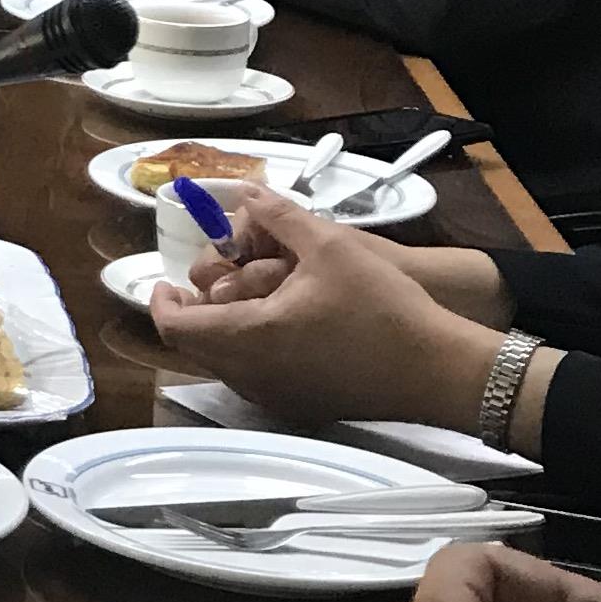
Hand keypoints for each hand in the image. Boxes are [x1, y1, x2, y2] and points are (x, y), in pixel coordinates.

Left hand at [146, 185, 503, 429]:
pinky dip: (249, 352)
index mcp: (250, 338)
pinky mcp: (302, 408)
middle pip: (195, 349)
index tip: (166, 281)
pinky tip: (277, 326)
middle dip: (193, 311)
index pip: (175, 327)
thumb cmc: (384, 307)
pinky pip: (255, 381)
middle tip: (206, 283)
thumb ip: (278, 216)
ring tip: (242, 298)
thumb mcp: (329, 245)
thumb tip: (245, 193)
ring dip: (221, 331)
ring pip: (224, 366)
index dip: (161, 301)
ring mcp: (278, 399)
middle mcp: (254, 376)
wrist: (439, 370)